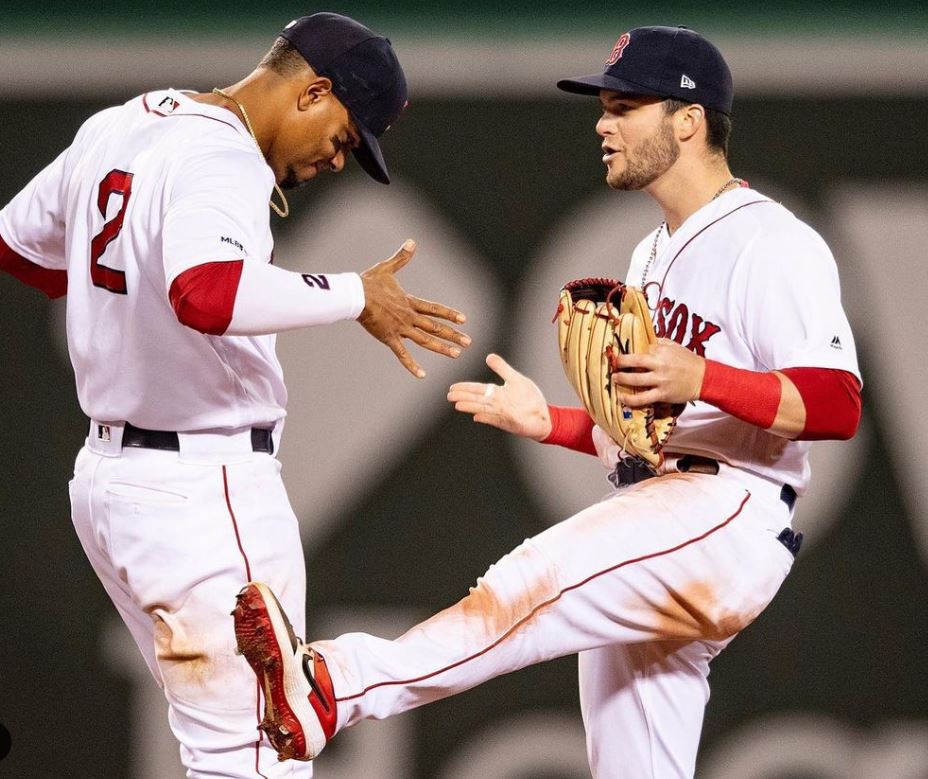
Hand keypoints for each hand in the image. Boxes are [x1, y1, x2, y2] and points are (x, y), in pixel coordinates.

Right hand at [359, 239, 470, 377]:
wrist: (355, 295)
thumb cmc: (369, 282)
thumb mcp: (387, 268)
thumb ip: (402, 257)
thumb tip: (412, 242)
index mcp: (410, 302)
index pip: (435, 309)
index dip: (449, 314)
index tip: (464, 319)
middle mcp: (409, 316)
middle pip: (435, 327)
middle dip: (453, 334)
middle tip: (469, 342)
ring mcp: (401, 328)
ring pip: (425, 341)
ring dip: (442, 348)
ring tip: (457, 354)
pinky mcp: (389, 338)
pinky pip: (402, 354)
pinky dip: (412, 365)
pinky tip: (422, 375)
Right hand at [447, 353, 551, 439]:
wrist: (544, 415)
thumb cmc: (530, 399)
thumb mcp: (516, 379)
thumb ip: (502, 369)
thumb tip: (488, 356)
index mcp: (496, 393)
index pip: (477, 389)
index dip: (465, 388)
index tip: (452, 387)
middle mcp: (496, 403)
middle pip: (477, 399)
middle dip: (463, 397)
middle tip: (449, 396)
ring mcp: (502, 414)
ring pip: (483, 409)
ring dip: (471, 407)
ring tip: (458, 405)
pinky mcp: (509, 423)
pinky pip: (496, 420)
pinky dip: (487, 419)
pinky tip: (476, 417)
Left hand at [614, 338, 704, 406]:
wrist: (703, 377)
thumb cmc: (688, 360)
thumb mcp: (674, 346)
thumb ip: (658, 342)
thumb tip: (644, 339)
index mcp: (661, 350)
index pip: (640, 349)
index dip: (629, 352)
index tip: (619, 354)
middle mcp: (659, 364)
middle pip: (634, 362)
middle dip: (620, 363)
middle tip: (613, 364)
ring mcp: (660, 380)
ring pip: (635, 380)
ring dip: (622, 379)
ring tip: (615, 379)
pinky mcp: (662, 394)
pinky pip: (643, 398)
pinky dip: (630, 400)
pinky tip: (622, 398)